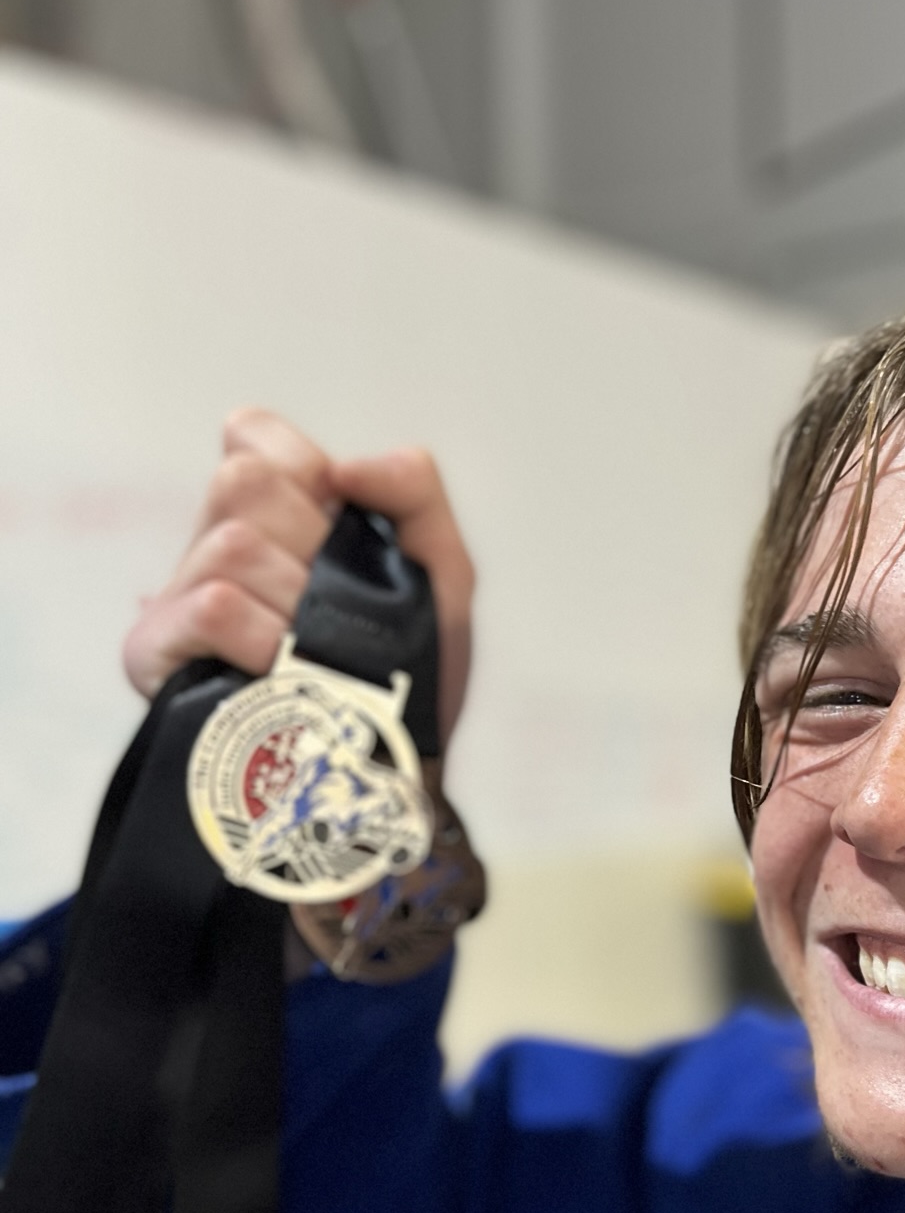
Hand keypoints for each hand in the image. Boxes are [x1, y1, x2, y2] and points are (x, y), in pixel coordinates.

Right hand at [124, 408, 474, 744]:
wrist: (395, 777)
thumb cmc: (411, 677)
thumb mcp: (440, 574)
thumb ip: (412, 490)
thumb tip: (345, 465)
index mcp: (271, 520)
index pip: (251, 435)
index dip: (304, 472)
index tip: (336, 527)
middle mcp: (215, 549)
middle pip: (240, 481)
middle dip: (310, 542)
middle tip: (333, 606)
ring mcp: (178, 600)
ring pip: (231, 544)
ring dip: (297, 602)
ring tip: (314, 654)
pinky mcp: (156, 653)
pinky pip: (212, 606)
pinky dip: (265, 636)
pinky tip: (281, 674)